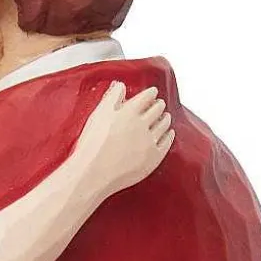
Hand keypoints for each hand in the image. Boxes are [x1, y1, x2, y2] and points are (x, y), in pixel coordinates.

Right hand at [73, 81, 174, 198]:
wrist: (92, 174)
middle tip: (159, 104)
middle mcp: (142, 124)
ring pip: (164, 124)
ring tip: (165, 117)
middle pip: (158, 108)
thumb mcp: (98, 115)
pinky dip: (169, 136)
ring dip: (166, 118)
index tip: (152, 92)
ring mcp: (149, 142)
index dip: (151, 93)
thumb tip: (120, 86)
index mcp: (129, 112)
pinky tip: (168, 134)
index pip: (147, 96)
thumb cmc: (92, 146)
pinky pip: (167, 143)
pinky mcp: (153, 158)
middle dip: (159, 104)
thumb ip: (111, 97)